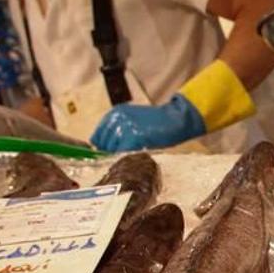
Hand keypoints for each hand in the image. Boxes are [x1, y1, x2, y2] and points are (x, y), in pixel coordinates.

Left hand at [90, 94, 205, 151]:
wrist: (176, 120)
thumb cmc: (156, 122)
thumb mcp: (132, 120)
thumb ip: (116, 131)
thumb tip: (100, 150)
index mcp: (115, 113)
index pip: (97, 136)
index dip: (102, 148)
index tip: (109, 155)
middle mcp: (117, 118)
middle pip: (103, 145)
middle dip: (111, 153)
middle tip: (123, 158)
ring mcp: (125, 127)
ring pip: (112, 151)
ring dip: (119, 157)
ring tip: (131, 158)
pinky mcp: (134, 137)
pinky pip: (123, 153)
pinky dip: (126, 158)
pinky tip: (135, 158)